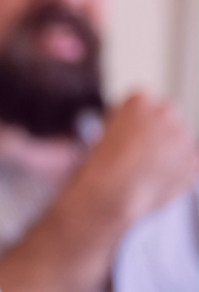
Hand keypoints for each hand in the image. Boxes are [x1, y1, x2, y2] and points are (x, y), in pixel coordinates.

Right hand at [74, 92, 198, 223]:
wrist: (113, 191)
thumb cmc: (101, 163)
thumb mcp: (104, 130)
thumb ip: (128, 122)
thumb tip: (139, 129)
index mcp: (140, 100)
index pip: (144, 104)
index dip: (133, 121)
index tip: (126, 136)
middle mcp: (166, 112)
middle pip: (166, 117)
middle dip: (157, 131)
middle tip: (140, 152)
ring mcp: (183, 136)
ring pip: (179, 140)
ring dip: (169, 151)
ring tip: (145, 169)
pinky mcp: (195, 159)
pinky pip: (189, 162)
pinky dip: (178, 169)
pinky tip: (157, 178)